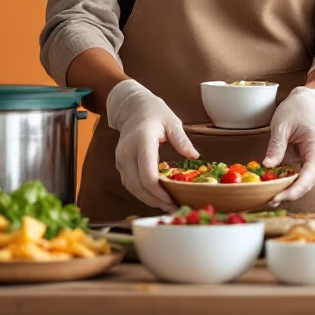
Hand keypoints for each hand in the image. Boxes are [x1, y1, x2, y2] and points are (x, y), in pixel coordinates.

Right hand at [107, 79, 198, 210]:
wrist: (131, 106)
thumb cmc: (153, 111)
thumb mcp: (171, 121)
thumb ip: (181, 140)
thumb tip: (194, 156)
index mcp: (142, 140)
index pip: (147, 174)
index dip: (159, 192)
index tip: (174, 200)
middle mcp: (127, 152)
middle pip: (138, 186)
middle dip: (156, 201)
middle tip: (174, 208)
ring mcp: (121, 159)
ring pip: (132, 188)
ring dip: (148, 200)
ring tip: (167, 206)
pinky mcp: (120, 164)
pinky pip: (130, 184)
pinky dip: (142, 193)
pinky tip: (156, 197)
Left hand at [263, 86, 314, 204]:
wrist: (306, 104)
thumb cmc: (295, 111)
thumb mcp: (281, 125)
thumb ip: (276, 146)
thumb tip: (267, 166)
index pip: (309, 174)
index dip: (295, 189)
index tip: (279, 197)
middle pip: (309, 183)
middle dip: (290, 194)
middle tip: (268, 201)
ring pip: (307, 184)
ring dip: (291, 191)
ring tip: (271, 197)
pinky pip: (305, 179)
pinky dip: (292, 185)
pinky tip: (278, 189)